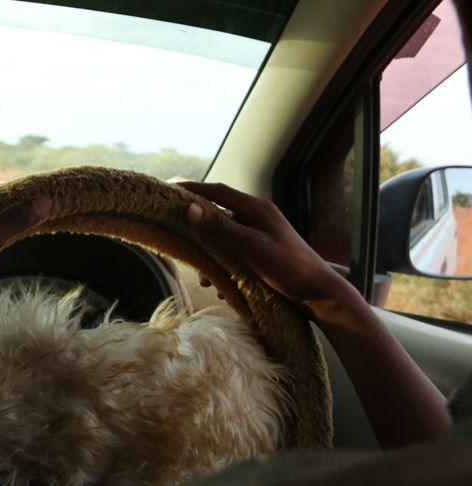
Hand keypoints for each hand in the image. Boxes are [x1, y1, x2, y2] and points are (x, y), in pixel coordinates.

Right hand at [178, 182, 353, 317]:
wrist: (319, 294)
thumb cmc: (289, 267)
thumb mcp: (251, 247)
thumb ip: (221, 227)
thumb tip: (190, 208)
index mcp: (256, 209)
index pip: (218, 192)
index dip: (192, 189)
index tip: (169, 189)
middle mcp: (257, 218)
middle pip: (218, 215)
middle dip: (198, 230)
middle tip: (178, 237)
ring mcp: (260, 235)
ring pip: (224, 240)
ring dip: (211, 259)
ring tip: (205, 280)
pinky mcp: (262, 253)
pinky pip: (234, 255)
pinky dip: (224, 270)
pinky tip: (223, 289)